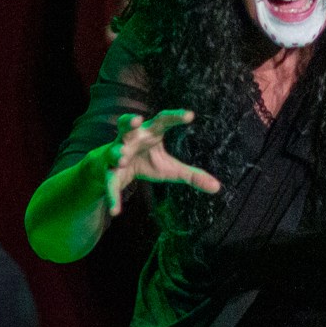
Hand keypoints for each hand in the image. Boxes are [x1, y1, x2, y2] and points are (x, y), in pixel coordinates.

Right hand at [101, 109, 220, 215]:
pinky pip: (110, 184)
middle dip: (130, 122)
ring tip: (122, 158)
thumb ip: (192, 175)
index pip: (163, 121)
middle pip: (128, 125)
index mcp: (150, 133)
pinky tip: (115, 211)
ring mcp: (116, 154)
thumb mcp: (170, 169)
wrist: (114, 169)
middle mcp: (131, 139)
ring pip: (114, 150)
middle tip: (138, 120)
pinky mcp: (108, 173)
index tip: (190, 115)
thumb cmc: (146, 161)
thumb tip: (217, 187)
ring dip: (117, 154)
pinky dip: (113, 197)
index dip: (175, 117)